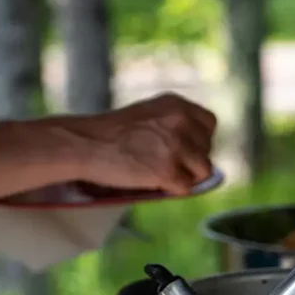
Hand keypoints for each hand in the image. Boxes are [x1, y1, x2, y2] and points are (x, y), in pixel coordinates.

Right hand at [77, 93, 215, 194]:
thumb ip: (173, 126)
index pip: (209, 124)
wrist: (85, 144)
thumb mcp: (147, 115)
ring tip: (162, 176)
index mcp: (176, 104)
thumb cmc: (109, 134)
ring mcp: (175, 145)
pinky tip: (154, 184)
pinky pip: (185, 187)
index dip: (199, 141)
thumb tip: (198, 155)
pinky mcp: (167, 169)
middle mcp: (180, 121)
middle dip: (192, 162)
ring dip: (186, 177)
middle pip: (207, 150)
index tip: (184, 150)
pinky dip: (172, 190)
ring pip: (202, 171)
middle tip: (166, 166)